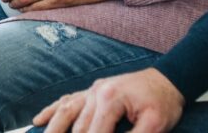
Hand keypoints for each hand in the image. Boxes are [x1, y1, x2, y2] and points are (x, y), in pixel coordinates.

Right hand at [32, 68, 184, 132]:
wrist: (168, 79)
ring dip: (53, 129)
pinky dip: (52, 110)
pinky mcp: (92, 91)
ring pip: (66, 112)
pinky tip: (39, 120)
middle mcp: (95, 93)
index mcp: (109, 99)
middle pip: (77, 127)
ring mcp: (92, 91)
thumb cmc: (164, 103)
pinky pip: (68, 100)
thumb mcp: (155, 125)